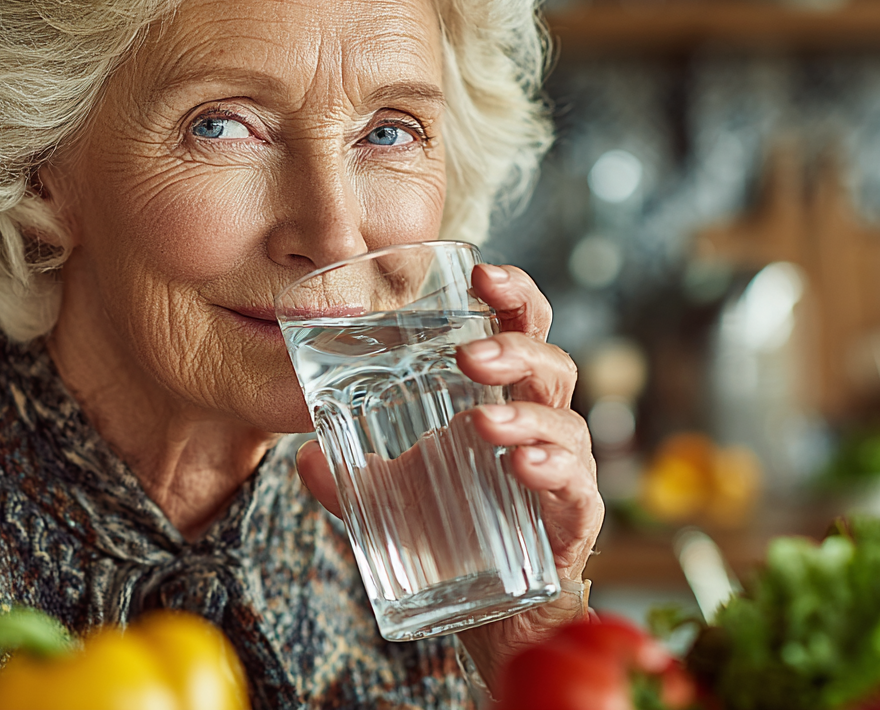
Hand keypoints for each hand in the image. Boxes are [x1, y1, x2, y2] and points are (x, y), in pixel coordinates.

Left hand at [295, 263, 603, 683]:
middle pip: (547, 361)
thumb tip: (301, 456)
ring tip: (484, 421)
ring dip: (525, 414)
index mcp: (500, 396)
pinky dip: (554, 471)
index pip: (517, 327)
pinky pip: (578, 485)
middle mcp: (540, 422)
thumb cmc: (451, 529)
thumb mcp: (389, 496)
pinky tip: (524, 467)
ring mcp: (563, 469)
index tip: (481, 270)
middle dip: (514, 347)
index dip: (510, 293)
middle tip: (469, 354)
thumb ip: (346, 475)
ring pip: (564, 420)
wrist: (489, 610)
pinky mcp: (575, 517)